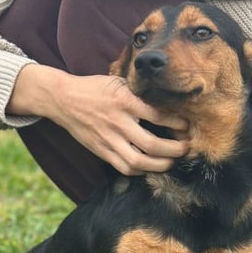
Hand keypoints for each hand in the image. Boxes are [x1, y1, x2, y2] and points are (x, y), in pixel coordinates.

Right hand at [8, 64, 189, 174]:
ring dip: (161, 165)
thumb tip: (168, 102)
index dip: (177, 124)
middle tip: (186, 148)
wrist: (64, 99)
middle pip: (152, 144)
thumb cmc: (95, 89)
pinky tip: (150, 166)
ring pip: (139, 161)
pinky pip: (125, 167)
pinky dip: (141, 170)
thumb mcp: (119, 82)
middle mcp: (118, 121)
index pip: (158, 115)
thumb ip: (140, 92)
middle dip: (175, 150)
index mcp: (125, 101)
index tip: (187, 126)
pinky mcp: (101, 150)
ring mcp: (109, 139)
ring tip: (172, 161)